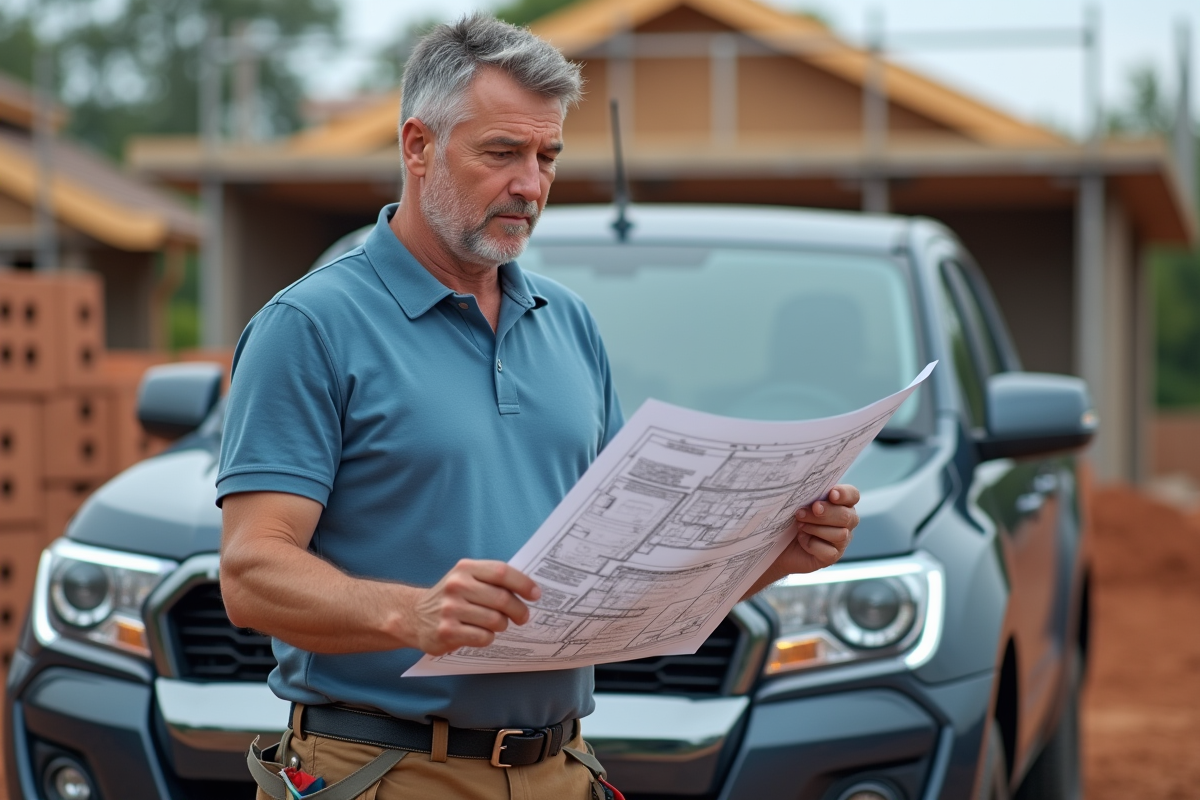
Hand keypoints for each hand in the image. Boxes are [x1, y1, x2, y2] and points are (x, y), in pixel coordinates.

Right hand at [409, 559, 540, 655]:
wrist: (413, 616)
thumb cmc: (451, 597)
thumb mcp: (466, 578)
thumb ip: (492, 580)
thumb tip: (529, 589)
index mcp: (465, 569)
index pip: (502, 572)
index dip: (523, 584)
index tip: (536, 594)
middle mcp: (456, 586)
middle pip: (502, 599)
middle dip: (519, 611)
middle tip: (523, 617)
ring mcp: (450, 609)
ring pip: (495, 620)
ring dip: (502, 625)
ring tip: (497, 625)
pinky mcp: (447, 631)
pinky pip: (483, 637)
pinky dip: (488, 638)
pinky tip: (480, 634)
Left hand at [783, 484, 859, 573]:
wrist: (775, 542)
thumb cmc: (789, 517)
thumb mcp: (798, 502)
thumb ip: (808, 495)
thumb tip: (808, 491)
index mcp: (840, 503)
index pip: (852, 495)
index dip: (845, 494)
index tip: (831, 494)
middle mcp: (845, 521)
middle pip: (847, 516)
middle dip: (826, 513)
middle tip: (803, 512)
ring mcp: (841, 540)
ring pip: (840, 534)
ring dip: (816, 528)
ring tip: (799, 525)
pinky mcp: (832, 556)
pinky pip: (829, 551)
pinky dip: (812, 544)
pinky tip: (801, 539)